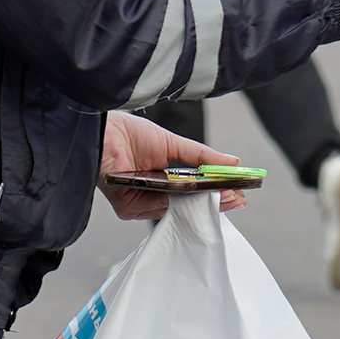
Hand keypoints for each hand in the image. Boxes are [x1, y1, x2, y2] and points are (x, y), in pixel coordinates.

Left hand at [100, 109, 249, 221]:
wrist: (101, 129)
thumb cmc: (128, 133)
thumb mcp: (172, 143)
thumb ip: (202, 156)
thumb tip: (232, 162)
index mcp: (160, 180)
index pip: (192, 192)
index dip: (215, 193)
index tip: (237, 192)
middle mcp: (150, 194)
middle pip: (187, 204)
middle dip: (215, 202)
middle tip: (238, 200)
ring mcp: (139, 203)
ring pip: (176, 208)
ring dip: (203, 204)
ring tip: (227, 198)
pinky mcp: (128, 207)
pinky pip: (158, 207)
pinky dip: (180, 202)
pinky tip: (200, 197)